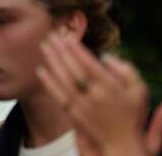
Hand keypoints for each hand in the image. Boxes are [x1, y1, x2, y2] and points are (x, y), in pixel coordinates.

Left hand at [36, 28, 156, 155]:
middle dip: (61, 50)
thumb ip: (126, 70)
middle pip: (73, 69)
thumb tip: (104, 56)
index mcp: (111, 87)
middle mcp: (95, 96)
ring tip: (44, 46)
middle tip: (51, 35)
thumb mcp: (139, 90)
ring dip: (52, 61)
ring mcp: (83, 106)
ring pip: (63, 80)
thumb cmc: (132, 114)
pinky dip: (48, 82)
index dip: (76, 49)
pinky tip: (40, 70)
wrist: (123, 144)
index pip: (88, 63)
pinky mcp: (74, 115)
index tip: (66, 36)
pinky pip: (58, 96)